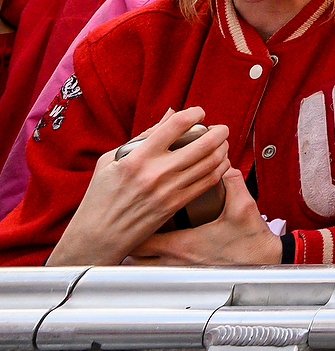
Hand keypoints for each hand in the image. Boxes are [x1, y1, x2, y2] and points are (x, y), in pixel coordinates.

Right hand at [45, 108, 230, 266]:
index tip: (199, 113)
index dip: (194, 113)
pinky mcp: (175, 205)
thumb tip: (169, 114)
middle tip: (221, 129)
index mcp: (137, 158)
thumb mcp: (110, 161)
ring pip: (210, 163)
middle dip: (219, 132)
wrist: (97, 237)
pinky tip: (220, 163)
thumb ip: (142, 137)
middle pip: (202, 144)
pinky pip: (207, 182)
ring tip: (222, 144)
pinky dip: (219, 169)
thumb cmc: (100, 197)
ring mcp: (168, 190)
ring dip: (222, 149)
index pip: (175, 125)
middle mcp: (156, 173)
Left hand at [125, 168, 280, 264]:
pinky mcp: (187, 277)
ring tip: (137, 241)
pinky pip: (158, 274)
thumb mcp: (243, 207)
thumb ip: (232, 183)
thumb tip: (224, 164)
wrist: (263, 264)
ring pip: (142, 269)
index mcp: (182, 244)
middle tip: (128, 227)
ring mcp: (179, 271)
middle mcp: (175, 261)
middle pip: (134, 257)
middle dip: (128, 243)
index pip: (141, 238)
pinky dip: (151, 265)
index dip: (131, 227)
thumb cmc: (250, 241)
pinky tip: (156, 255)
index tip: (130, 214)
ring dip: (137, 256)